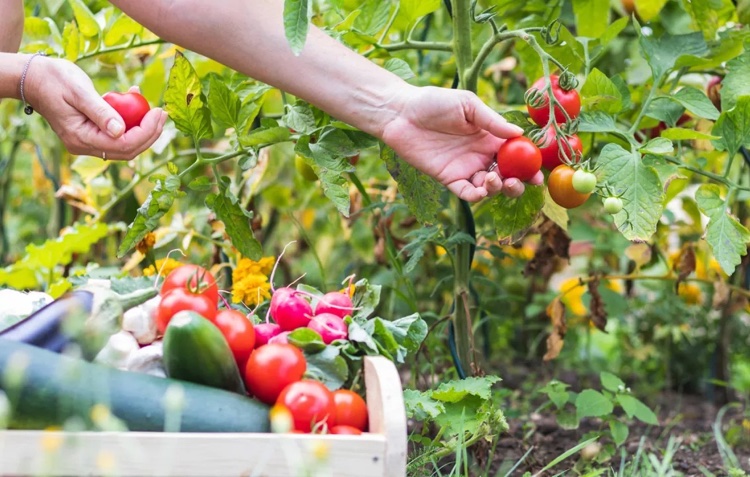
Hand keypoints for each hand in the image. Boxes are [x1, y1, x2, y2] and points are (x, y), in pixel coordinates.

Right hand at [25, 56, 166, 159]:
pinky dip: (130, 121)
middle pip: (127, 149)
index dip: (146, 132)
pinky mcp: (92, 134)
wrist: (34, 78)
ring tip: (154, 108)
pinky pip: (117, 134)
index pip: (123, 145)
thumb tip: (121, 131)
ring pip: (125, 144)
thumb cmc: (54, 79)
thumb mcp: (79, 92)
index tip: (159, 112)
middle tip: (163, 113)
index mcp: (81, 138)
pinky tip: (134, 99)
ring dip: (143, 128)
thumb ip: (101, 112)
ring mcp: (88, 142)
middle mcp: (85, 146)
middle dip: (150, 133)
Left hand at [380, 86, 543, 201]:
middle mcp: (481, 155)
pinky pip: (467, 193)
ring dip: (498, 188)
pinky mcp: (449, 179)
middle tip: (520, 182)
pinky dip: (477, 196)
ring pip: (490, 188)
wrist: (401, 113)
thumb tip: (519, 133)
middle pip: (508, 175)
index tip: (538, 172)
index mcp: (491, 137)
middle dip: (518, 183)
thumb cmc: (434, 102)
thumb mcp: (468, 105)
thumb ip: (492, 121)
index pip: (516, 154)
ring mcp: (466, 168)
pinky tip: (482, 189)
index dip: (529, 165)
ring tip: (494, 178)